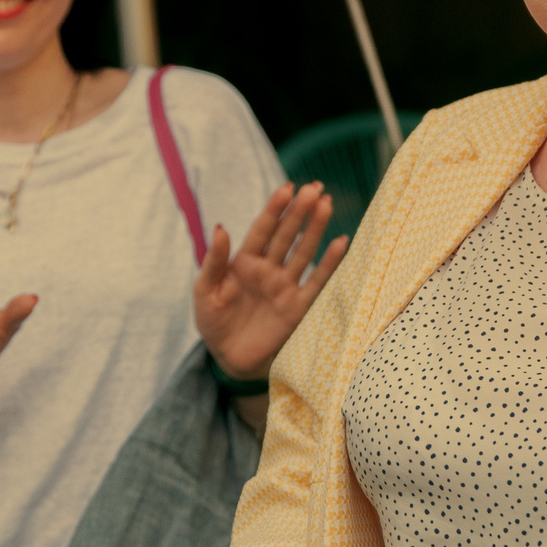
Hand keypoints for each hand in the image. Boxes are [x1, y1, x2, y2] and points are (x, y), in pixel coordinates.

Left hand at [193, 183, 348, 380]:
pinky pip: (317, 282)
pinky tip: (342, 242)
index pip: (262, 230)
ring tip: (326, 204)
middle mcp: (268, 269)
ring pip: (303, 252)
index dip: (275, 209)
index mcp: (244, 262)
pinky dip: (330, 263)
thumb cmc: (213, 322)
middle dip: (300, 212)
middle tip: (315, 188)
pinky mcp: (298, 306)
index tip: (288, 188)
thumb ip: (214, 261)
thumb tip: (220, 228)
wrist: (228, 357)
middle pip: (287, 235)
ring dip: (315, 229)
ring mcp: (285, 286)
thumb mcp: (205, 291)